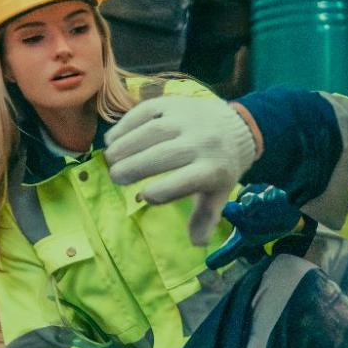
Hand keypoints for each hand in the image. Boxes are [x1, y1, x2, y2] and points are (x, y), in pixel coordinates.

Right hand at [103, 96, 261, 243]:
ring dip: (126, 145)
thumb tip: (196, 243)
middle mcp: (201, 142)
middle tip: (116, 177)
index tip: (145, 197)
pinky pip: (147, 111)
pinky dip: (126, 124)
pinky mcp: (174, 103)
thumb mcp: (219, 194)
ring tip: (110, 159)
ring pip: (152, 130)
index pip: (187, 181)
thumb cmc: (220, 167)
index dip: (164, 190)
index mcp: (213, 169)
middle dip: (135, 166)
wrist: (237, 126)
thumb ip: (205, 218)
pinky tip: (113, 139)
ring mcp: (187, 119)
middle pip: (164, 154)